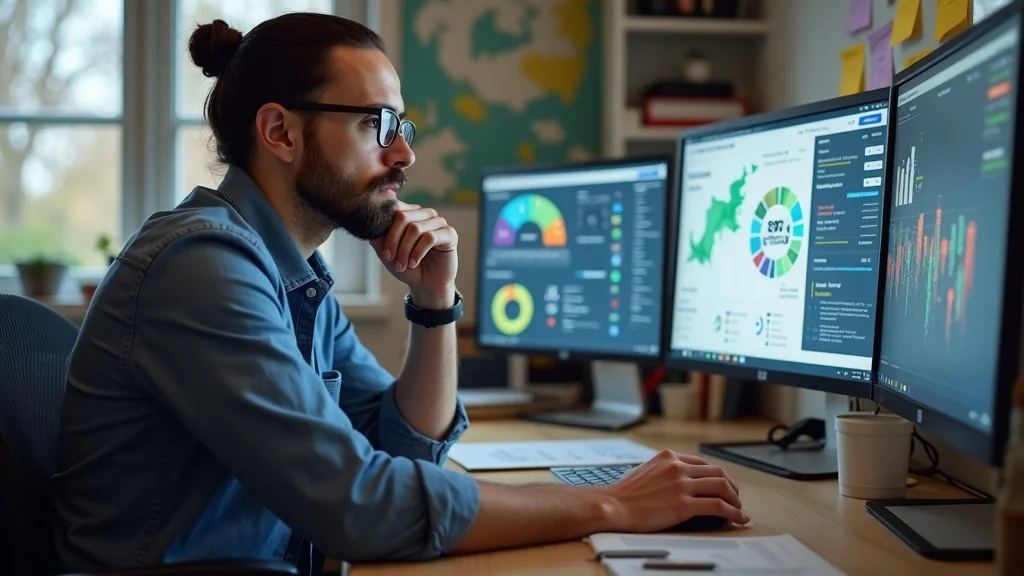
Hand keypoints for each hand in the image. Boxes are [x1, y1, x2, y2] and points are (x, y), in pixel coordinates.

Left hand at [370, 201, 457, 308]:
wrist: (425, 286)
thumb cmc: (406, 267)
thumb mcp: (387, 253)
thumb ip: (378, 237)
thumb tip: (369, 226)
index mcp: (409, 213)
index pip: (393, 208)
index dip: (384, 229)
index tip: (383, 251)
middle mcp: (424, 214)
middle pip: (402, 217)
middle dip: (393, 241)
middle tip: (391, 258)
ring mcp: (438, 222)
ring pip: (415, 228)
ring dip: (405, 250)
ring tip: (402, 265)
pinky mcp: (449, 233)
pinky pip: (430, 237)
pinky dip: (418, 252)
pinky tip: (414, 262)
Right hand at [598, 450, 748, 531]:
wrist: (612, 506)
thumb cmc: (623, 494)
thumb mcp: (644, 470)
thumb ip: (662, 470)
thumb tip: (671, 479)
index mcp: (669, 457)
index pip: (703, 463)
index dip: (718, 476)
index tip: (723, 485)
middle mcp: (677, 467)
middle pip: (717, 472)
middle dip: (731, 486)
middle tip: (735, 498)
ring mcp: (681, 485)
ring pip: (721, 487)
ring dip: (735, 500)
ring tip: (739, 510)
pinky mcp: (683, 504)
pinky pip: (717, 506)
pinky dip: (733, 513)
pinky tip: (738, 519)